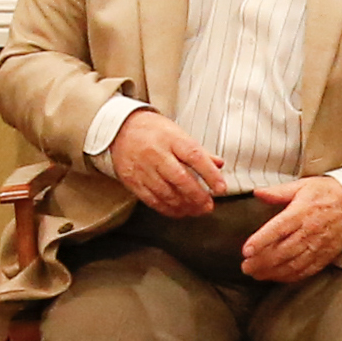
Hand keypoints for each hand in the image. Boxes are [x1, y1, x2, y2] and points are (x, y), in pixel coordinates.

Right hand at [103, 107, 225, 218]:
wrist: (120, 129)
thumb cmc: (153, 131)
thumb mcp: (177, 133)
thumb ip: (198, 151)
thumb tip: (219, 164)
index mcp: (172, 139)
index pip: (195, 157)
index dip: (210, 175)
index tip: (221, 188)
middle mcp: (157, 154)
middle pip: (181, 179)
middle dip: (197, 196)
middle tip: (208, 206)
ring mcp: (143, 169)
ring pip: (167, 193)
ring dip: (184, 206)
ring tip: (197, 210)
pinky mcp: (133, 181)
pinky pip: (152, 200)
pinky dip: (168, 209)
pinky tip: (179, 211)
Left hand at [234, 174, 341, 283]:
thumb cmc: (327, 193)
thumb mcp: (303, 185)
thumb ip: (278, 192)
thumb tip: (258, 193)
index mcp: (302, 212)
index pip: (278, 229)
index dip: (261, 241)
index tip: (246, 250)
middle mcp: (310, 231)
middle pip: (282, 251)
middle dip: (262, 261)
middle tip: (245, 266)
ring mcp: (318, 246)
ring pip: (292, 264)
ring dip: (272, 272)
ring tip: (256, 274)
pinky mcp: (325, 256)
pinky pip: (305, 271)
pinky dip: (289, 276)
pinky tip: (276, 277)